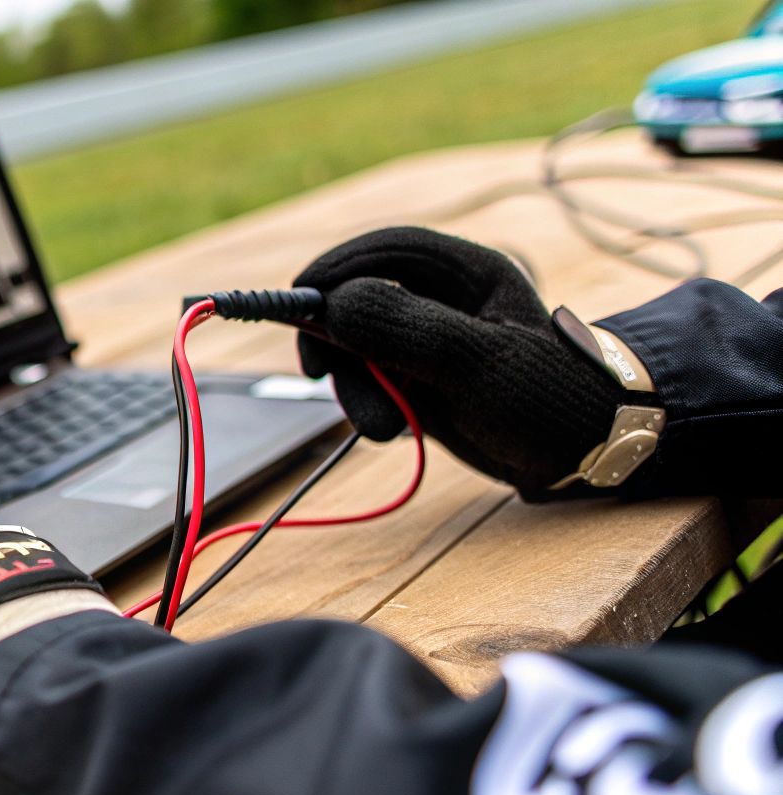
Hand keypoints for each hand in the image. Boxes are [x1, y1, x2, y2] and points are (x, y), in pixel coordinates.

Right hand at [294, 227, 626, 496]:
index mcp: (466, 272)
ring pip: (358, 347)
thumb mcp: (477, 362)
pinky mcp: (420, 379)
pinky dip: (369, 403)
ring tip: (383, 428)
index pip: (385, 249)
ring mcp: (428, 341)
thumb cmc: (549, 397)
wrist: (587, 454)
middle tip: (319, 374)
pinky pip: (371, 380)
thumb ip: (406, 327)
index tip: (297, 305)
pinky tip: (395, 427)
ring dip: (355, 388)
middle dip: (338, 341)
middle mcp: (442, 300)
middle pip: (358, 299)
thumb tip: (335, 303)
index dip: (334, 270)